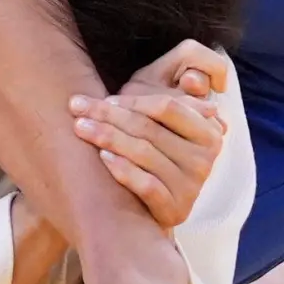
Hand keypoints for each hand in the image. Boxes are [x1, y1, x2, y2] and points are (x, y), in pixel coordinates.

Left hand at [69, 40, 229, 227]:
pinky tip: (103, 158)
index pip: (166, 106)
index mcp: (206, 130)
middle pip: (149, 128)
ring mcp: (191, 185)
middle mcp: (204, 158)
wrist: (155, 203)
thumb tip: (190, 75)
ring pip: (144, 153)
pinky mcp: (176, 208)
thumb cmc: (154, 150)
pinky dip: (123, 170)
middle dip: (108, 115)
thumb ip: (172, 92)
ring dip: (107, 137)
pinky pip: (146, 185)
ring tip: (80, 128)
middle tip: (76, 108)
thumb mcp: (164, 117)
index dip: (131, 100)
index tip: (102, 98)